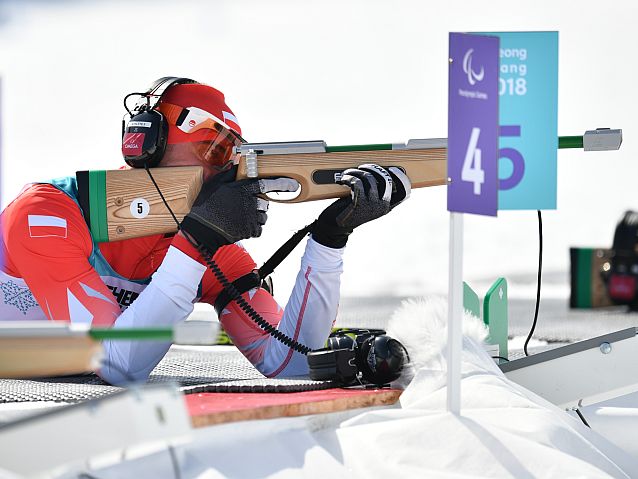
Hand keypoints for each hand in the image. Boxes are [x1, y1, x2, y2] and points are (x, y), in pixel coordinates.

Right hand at [181, 167, 298, 251]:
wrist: (201, 228)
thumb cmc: (207, 205)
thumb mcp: (215, 184)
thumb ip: (229, 173)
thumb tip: (237, 161)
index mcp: (242, 189)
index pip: (266, 184)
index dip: (281, 183)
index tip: (291, 184)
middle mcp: (249, 203)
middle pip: (265, 202)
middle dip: (259, 204)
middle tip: (246, 206)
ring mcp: (250, 218)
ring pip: (263, 217)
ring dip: (256, 216)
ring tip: (241, 217)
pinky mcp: (249, 231)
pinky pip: (259, 229)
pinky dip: (253, 228)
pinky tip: (241, 226)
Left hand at [311, 164, 410, 247]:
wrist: (335, 227)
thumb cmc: (349, 212)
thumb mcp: (366, 204)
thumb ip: (374, 192)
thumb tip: (376, 172)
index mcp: (386, 207)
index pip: (403, 193)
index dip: (402, 179)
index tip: (393, 169)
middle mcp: (382, 207)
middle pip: (386, 180)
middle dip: (374, 169)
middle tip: (363, 167)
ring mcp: (371, 206)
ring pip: (370, 179)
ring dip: (357, 172)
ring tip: (349, 173)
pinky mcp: (358, 204)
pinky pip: (357, 183)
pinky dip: (349, 177)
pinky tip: (344, 179)